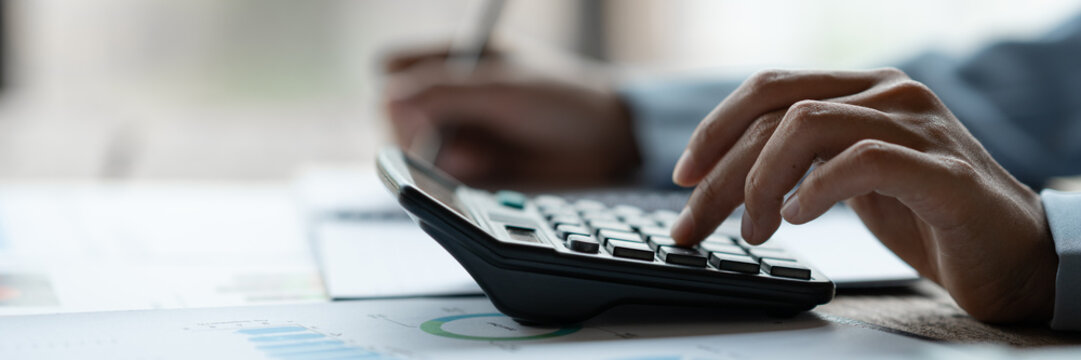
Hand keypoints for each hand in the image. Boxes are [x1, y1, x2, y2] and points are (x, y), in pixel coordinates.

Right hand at [382, 49, 638, 189]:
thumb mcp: (505, 87)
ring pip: (410, 150)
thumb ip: (446, 91)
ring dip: (436, 157)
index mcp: (455, 57)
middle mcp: (450, 94)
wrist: (611, 145)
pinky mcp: (471, 168)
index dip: (396, 91)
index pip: (391, 68)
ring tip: (479, 156)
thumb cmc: (568, 100)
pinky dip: (453, 177)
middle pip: (391, 113)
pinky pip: (437, 177)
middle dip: (412, 130)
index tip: (419, 111)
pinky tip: (485, 167)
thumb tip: (388, 99)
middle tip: (440, 140)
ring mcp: (459, 132)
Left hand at [669, 68, 1056, 322]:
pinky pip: (861, 161)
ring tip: (756, 230)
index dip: (715, 129)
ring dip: (761, 183)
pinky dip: (815, 189)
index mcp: (863, 88)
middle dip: (719, 173)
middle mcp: (890, 92)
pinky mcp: (942, 172)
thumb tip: (726, 173)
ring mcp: (919, 126)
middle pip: (774, 111)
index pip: (769, 87)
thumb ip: (804, 157)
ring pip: (806, 125)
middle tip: (693, 225)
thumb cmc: (927, 217)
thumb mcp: (850, 177)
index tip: (683, 177)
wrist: (1014, 255)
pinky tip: (800, 218)